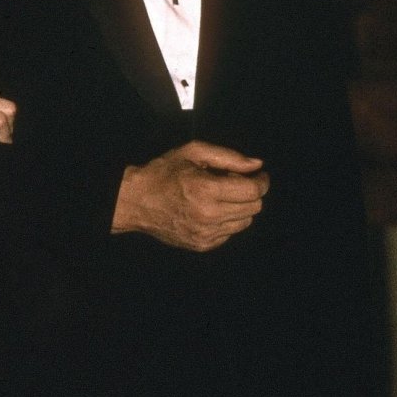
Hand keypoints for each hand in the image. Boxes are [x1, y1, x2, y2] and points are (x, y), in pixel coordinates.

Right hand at [112, 140, 268, 250]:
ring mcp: (205, 233)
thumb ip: (228, 157)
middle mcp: (208, 215)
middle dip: (251, 193)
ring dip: (240, 208)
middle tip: (235, 183)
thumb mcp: (193, 152)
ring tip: (222, 197)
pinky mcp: (202, 245)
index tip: (258, 175)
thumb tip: (257, 165)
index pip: (253, 191)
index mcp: (206, 189)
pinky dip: (227, 221)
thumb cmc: (163, 173)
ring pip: (245, 222)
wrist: (135, 201)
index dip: (261, 181)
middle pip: (254, 207)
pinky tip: (211, 211)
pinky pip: (230, 233)